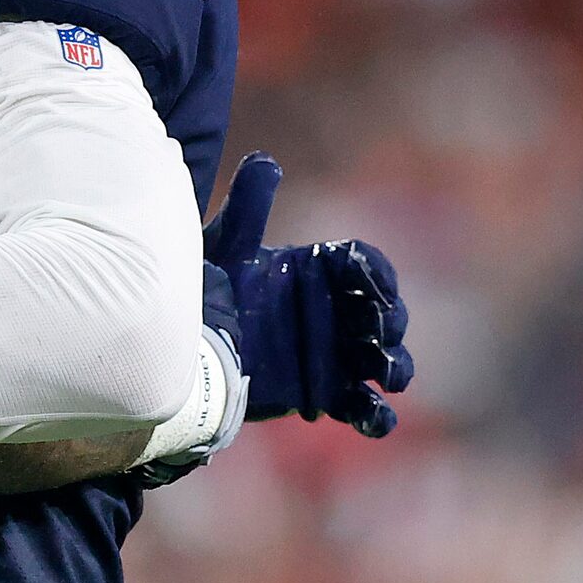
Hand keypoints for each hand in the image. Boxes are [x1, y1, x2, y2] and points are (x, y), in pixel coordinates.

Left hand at [204, 152, 414, 437]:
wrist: (186, 350)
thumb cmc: (212, 292)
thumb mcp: (227, 249)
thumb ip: (249, 208)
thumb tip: (265, 161)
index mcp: (322, 273)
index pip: (367, 268)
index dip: (379, 276)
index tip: (377, 288)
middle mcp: (338, 312)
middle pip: (385, 316)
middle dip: (391, 324)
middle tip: (381, 332)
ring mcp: (337, 355)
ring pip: (384, 363)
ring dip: (395, 368)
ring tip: (389, 377)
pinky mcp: (326, 393)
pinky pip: (362, 408)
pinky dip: (376, 417)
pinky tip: (377, 421)